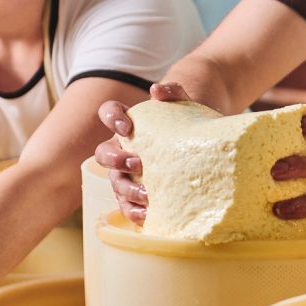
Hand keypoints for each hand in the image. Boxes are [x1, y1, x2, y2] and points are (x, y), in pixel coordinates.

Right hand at [94, 82, 189, 224]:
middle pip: (104, 154)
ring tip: (147, 195)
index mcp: (128, 123)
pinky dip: (133, 211)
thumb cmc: (186, 122)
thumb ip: (172, 92)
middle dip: (115, 160)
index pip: (108, 112)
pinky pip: (127, 205)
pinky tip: (147, 215)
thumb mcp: (184, 104)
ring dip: (127, 189)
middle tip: (137, 163)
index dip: (111, 118)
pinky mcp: (137, 194)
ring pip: (115, 182)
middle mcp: (122, 148)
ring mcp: (128, 173)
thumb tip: (157, 90)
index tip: (127, 127)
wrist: (201, 146)